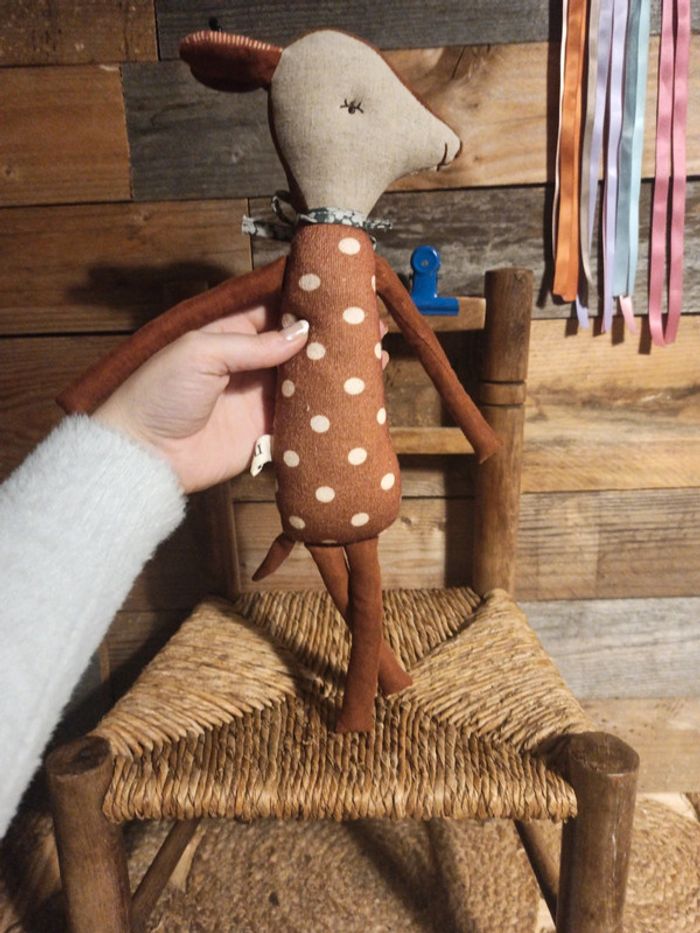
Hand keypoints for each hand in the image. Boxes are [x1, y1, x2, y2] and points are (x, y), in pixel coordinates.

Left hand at [93, 307, 389, 493]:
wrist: (144, 457)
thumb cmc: (159, 394)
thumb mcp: (200, 352)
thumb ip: (252, 344)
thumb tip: (302, 334)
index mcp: (230, 333)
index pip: (276, 308)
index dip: (308, 301)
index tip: (342, 292)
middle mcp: (250, 362)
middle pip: (299, 344)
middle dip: (333, 337)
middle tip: (370, 327)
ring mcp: (260, 398)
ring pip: (308, 380)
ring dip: (337, 372)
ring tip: (374, 359)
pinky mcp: (266, 432)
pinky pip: (303, 419)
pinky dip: (328, 411)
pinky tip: (356, 398)